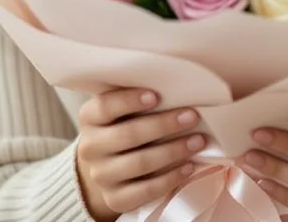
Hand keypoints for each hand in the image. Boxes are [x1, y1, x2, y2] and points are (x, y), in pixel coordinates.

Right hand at [75, 88, 207, 221]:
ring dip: (173, 151)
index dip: (129, 100)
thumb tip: (175, 88)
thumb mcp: (120, 110)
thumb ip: (137, 98)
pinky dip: (170, 178)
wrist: (106, 167)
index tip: (156, 95)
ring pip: (140, 163)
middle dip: (163, 125)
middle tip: (192, 116)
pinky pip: (146, 190)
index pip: (105, 106)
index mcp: (90, 118)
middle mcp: (90, 147)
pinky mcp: (115, 199)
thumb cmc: (122, 127)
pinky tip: (189, 166)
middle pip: (128, 135)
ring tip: (198, 141)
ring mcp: (101, 176)